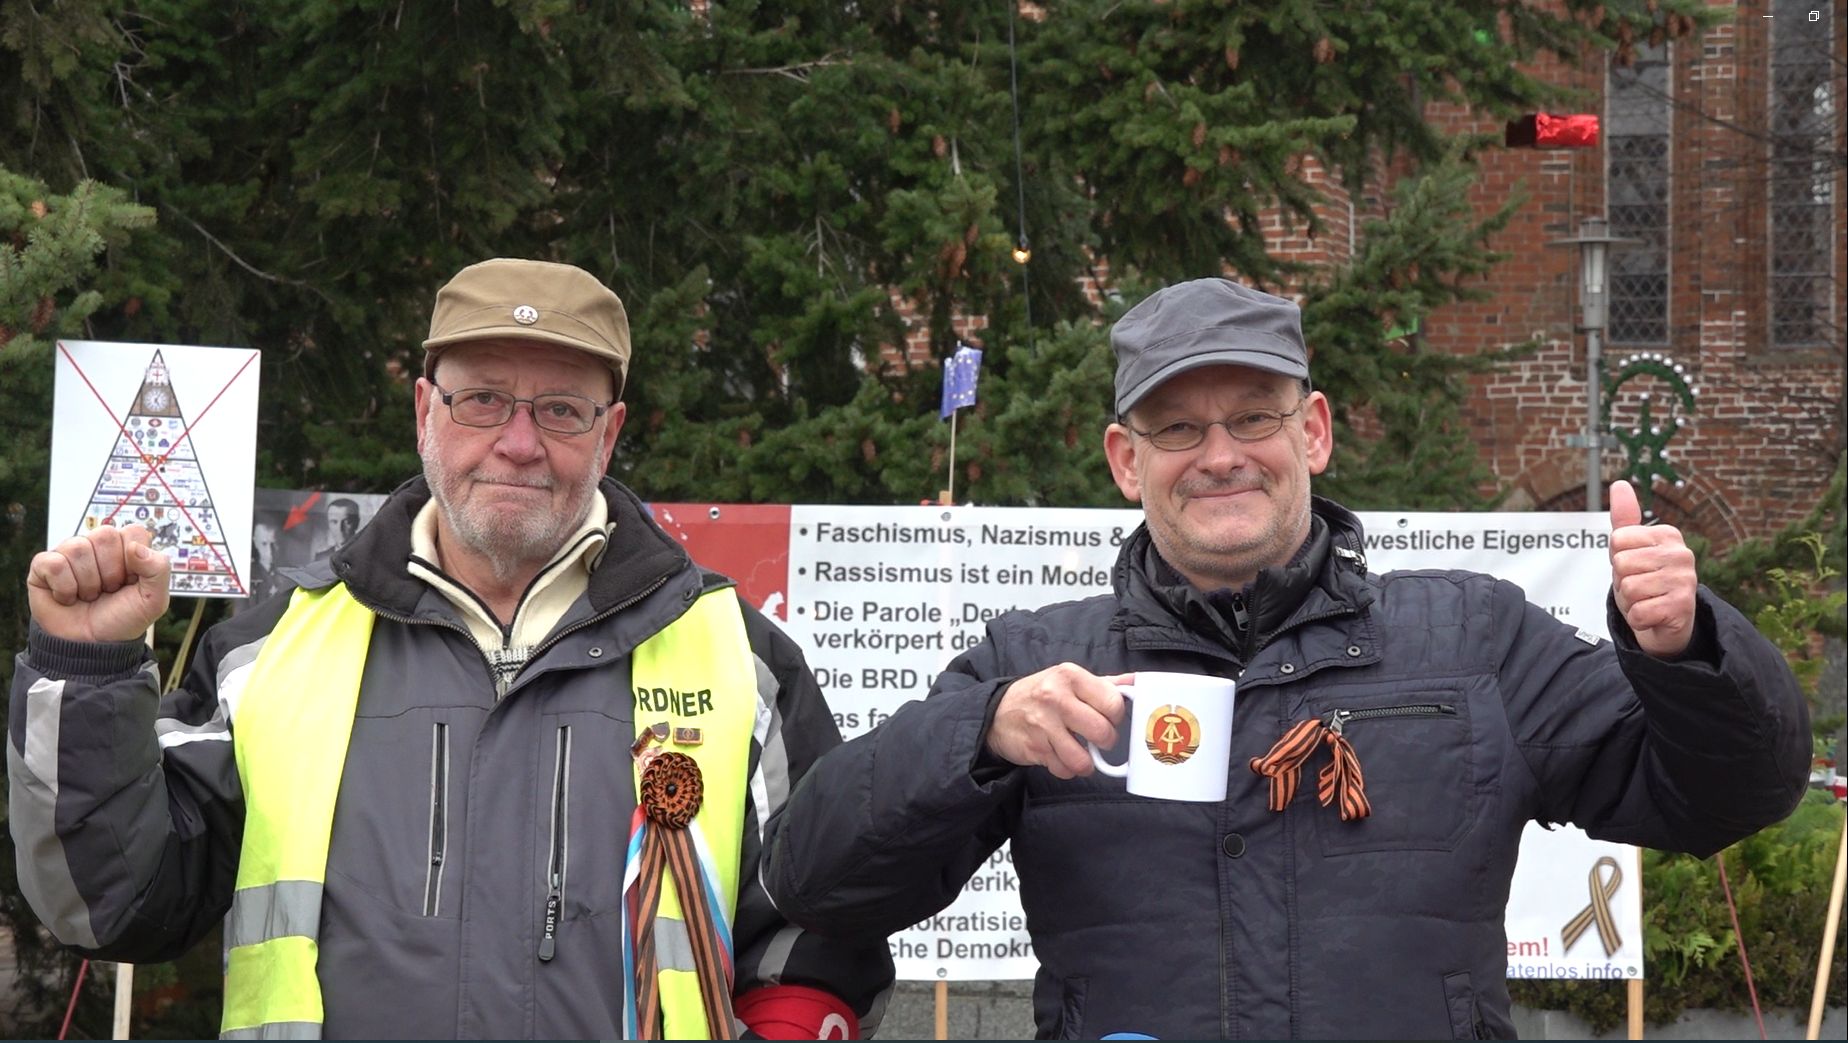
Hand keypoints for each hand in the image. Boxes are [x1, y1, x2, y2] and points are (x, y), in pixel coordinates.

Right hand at [27, 524, 170, 642]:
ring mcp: (68, 554)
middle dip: (110, 572)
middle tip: (108, 591)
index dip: (134, 561)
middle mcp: (96, 546)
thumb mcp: (154, 600)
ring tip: (88, 596)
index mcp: (125, 548)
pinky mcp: (43, 566)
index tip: (130, 582)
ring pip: (77, 548)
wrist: (93, 647)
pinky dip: (64, 588)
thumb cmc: (122, 619)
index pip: (134, 532)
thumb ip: (158, 569)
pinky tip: (67, 598)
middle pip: (104, 536)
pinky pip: (53, 564)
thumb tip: (135, 547)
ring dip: (87, 583)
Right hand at [984, 663, 1129, 778]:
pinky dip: (1067, 769)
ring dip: (1087, 762)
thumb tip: (1138, 682)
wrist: (998, 712)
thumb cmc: (1041, 695)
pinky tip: (1062, 757)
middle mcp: (1056, 698)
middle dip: (1106, 741)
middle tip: (1098, 738)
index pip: (1112, 702)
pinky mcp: (1034, 748)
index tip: (1109, 718)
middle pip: (1102, 732)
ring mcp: (1043, 725)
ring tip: (1082, 753)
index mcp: (1070, 676)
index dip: (1116, 716)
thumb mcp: (1070, 680)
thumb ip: (1105, 683)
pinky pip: (1064, 770)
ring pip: (1083, 759)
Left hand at [1608, 480, 1695, 657]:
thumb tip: (1620, 484)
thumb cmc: (1644, 580)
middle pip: (1621, 563)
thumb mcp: (1629, 549)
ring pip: (1628, 588)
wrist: (1664, 621)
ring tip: (1646, 600)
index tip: (1634, 567)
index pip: (1617, 539)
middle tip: (1640, 586)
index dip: (1617, 558)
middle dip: (1622, 581)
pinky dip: (1638, 619)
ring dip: (1630, 601)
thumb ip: (1624, 519)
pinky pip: (1638, 612)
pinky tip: (1652, 615)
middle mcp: (1682, 553)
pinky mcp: (1682, 607)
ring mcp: (1685, 580)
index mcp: (1668, 535)